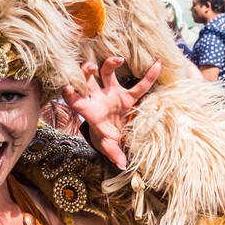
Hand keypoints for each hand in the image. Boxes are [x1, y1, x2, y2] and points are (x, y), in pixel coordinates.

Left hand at [61, 55, 161, 169]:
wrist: (114, 132)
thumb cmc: (105, 136)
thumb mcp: (107, 145)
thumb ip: (113, 153)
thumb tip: (122, 165)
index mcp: (89, 110)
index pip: (75, 101)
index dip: (69, 94)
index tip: (67, 87)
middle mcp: (97, 97)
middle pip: (87, 79)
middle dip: (85, 71)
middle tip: (90, 68)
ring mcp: (111, 92)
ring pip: (106, 72)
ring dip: (109, 63)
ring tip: (118, 60)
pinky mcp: (126, 94)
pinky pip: (139, 85)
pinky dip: (149, 76)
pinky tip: (157, 64)